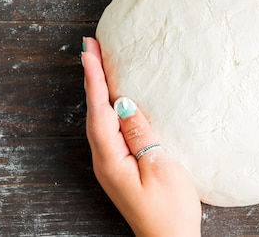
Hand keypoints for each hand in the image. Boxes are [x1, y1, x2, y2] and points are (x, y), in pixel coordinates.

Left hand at [82, 37, 201, 236]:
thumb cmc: (170, 210)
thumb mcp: (160, 167)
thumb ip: (141, 133)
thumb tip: (124, 103)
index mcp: (111, 158)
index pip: (99, 109)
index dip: (94, 78)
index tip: (88, 51)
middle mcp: (104, 159)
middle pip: (94, 110)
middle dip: (91, 77)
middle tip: (89, 47)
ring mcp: (110, 164)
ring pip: (99, 118)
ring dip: (97, 89)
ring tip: (96, 63)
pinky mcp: (120, 166)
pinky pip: (108, 129)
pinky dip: (106, 107)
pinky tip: (112, 99)